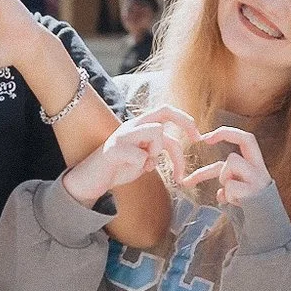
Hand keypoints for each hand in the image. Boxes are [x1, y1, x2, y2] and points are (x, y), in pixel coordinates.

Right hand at [64, 106, 193, 207]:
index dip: (185, 120)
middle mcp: (132, 125)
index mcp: (140, 125)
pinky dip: (143, 166)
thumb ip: (158, 148)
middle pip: (164, 111)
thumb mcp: (145, 156)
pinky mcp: (115, 150)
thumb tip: (178, 148)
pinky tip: (135, 169)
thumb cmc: (120, 167)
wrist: (92, 179)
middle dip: (185, 122)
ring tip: (148, 163)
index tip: (198, 137)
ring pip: (157, 131)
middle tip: (196, 139)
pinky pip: (142, 156)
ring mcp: (123, 136)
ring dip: (158, 151)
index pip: (166, 111)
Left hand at [182, 125, 273, 206]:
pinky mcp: (254, 191)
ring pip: (231, 163)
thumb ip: (230, 186)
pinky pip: (230, 186)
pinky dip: (227, 196)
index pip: (246, 140)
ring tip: (231, 194)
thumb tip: (218, 193)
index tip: (205, 138)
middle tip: (205, 138)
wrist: (267, 232)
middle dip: (225, 133)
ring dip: (224, 178)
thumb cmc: (252, 213)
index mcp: (257, 167)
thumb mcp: (239, 193)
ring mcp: (258, 179)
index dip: (227, 134)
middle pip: (247, 139)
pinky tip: (236, 204)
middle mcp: (260, 170)